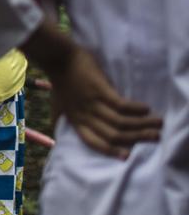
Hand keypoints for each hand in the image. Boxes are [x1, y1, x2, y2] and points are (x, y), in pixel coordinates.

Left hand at [47, 44, 162, 158]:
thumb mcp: (58, 104)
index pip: (93, 142)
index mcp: (75, 121)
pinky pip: (120, 104)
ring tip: (157, 123)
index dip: (110, 150)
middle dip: (136, 138)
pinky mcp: (99, 89)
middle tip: (155, 138)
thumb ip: (61, 118)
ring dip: (142, 124)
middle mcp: (84, 115)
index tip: (127, 156)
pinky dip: (135, 108)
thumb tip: (58, 134)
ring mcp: (92, 102)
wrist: (58, 58)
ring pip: (120, 121)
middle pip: (113, 135)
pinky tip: (146, 108)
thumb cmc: (60, 81)